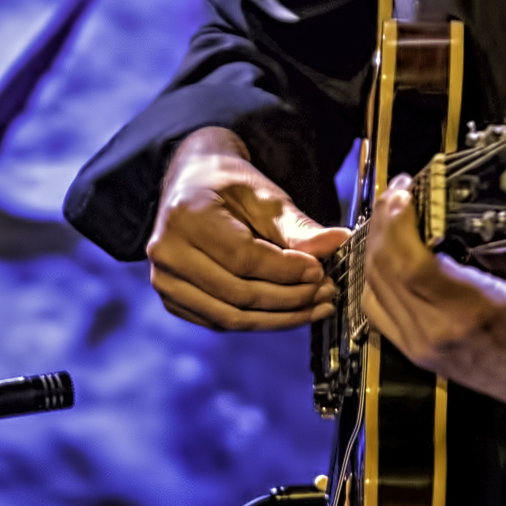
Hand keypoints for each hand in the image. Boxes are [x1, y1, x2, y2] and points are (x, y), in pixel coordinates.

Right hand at [147, 127, 348, 330]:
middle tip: (327, 292)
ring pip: (230, 317)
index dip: (286, 271)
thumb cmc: (231, 187)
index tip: (320, 270)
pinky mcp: (172, 300)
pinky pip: (221, 322)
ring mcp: (165, 280)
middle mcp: (166, 251)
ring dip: (280, 318)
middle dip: (290, 298)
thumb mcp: (266, 197)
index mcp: (186, 216)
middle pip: (237, 293)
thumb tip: (340, 243)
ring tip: (317, 306)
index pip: (242, 258)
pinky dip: (260, 321)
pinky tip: (290, 311)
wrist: (194, 184)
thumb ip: (299, 227)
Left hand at [358, 178, 505, 417]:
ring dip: (376, 247)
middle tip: (395, 194)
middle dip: (383, 224)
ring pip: (374, 288)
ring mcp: (422, 346)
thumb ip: (493, 244)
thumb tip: (459, 212)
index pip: (411, 262)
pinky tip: (387, 255)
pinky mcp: (418, 352)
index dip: (397, 223)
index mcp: (470, 310)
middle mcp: (437, 331)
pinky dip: (375, 278)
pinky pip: (378, 310)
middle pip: (384, 271)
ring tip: (389, 217)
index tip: (403, 192)